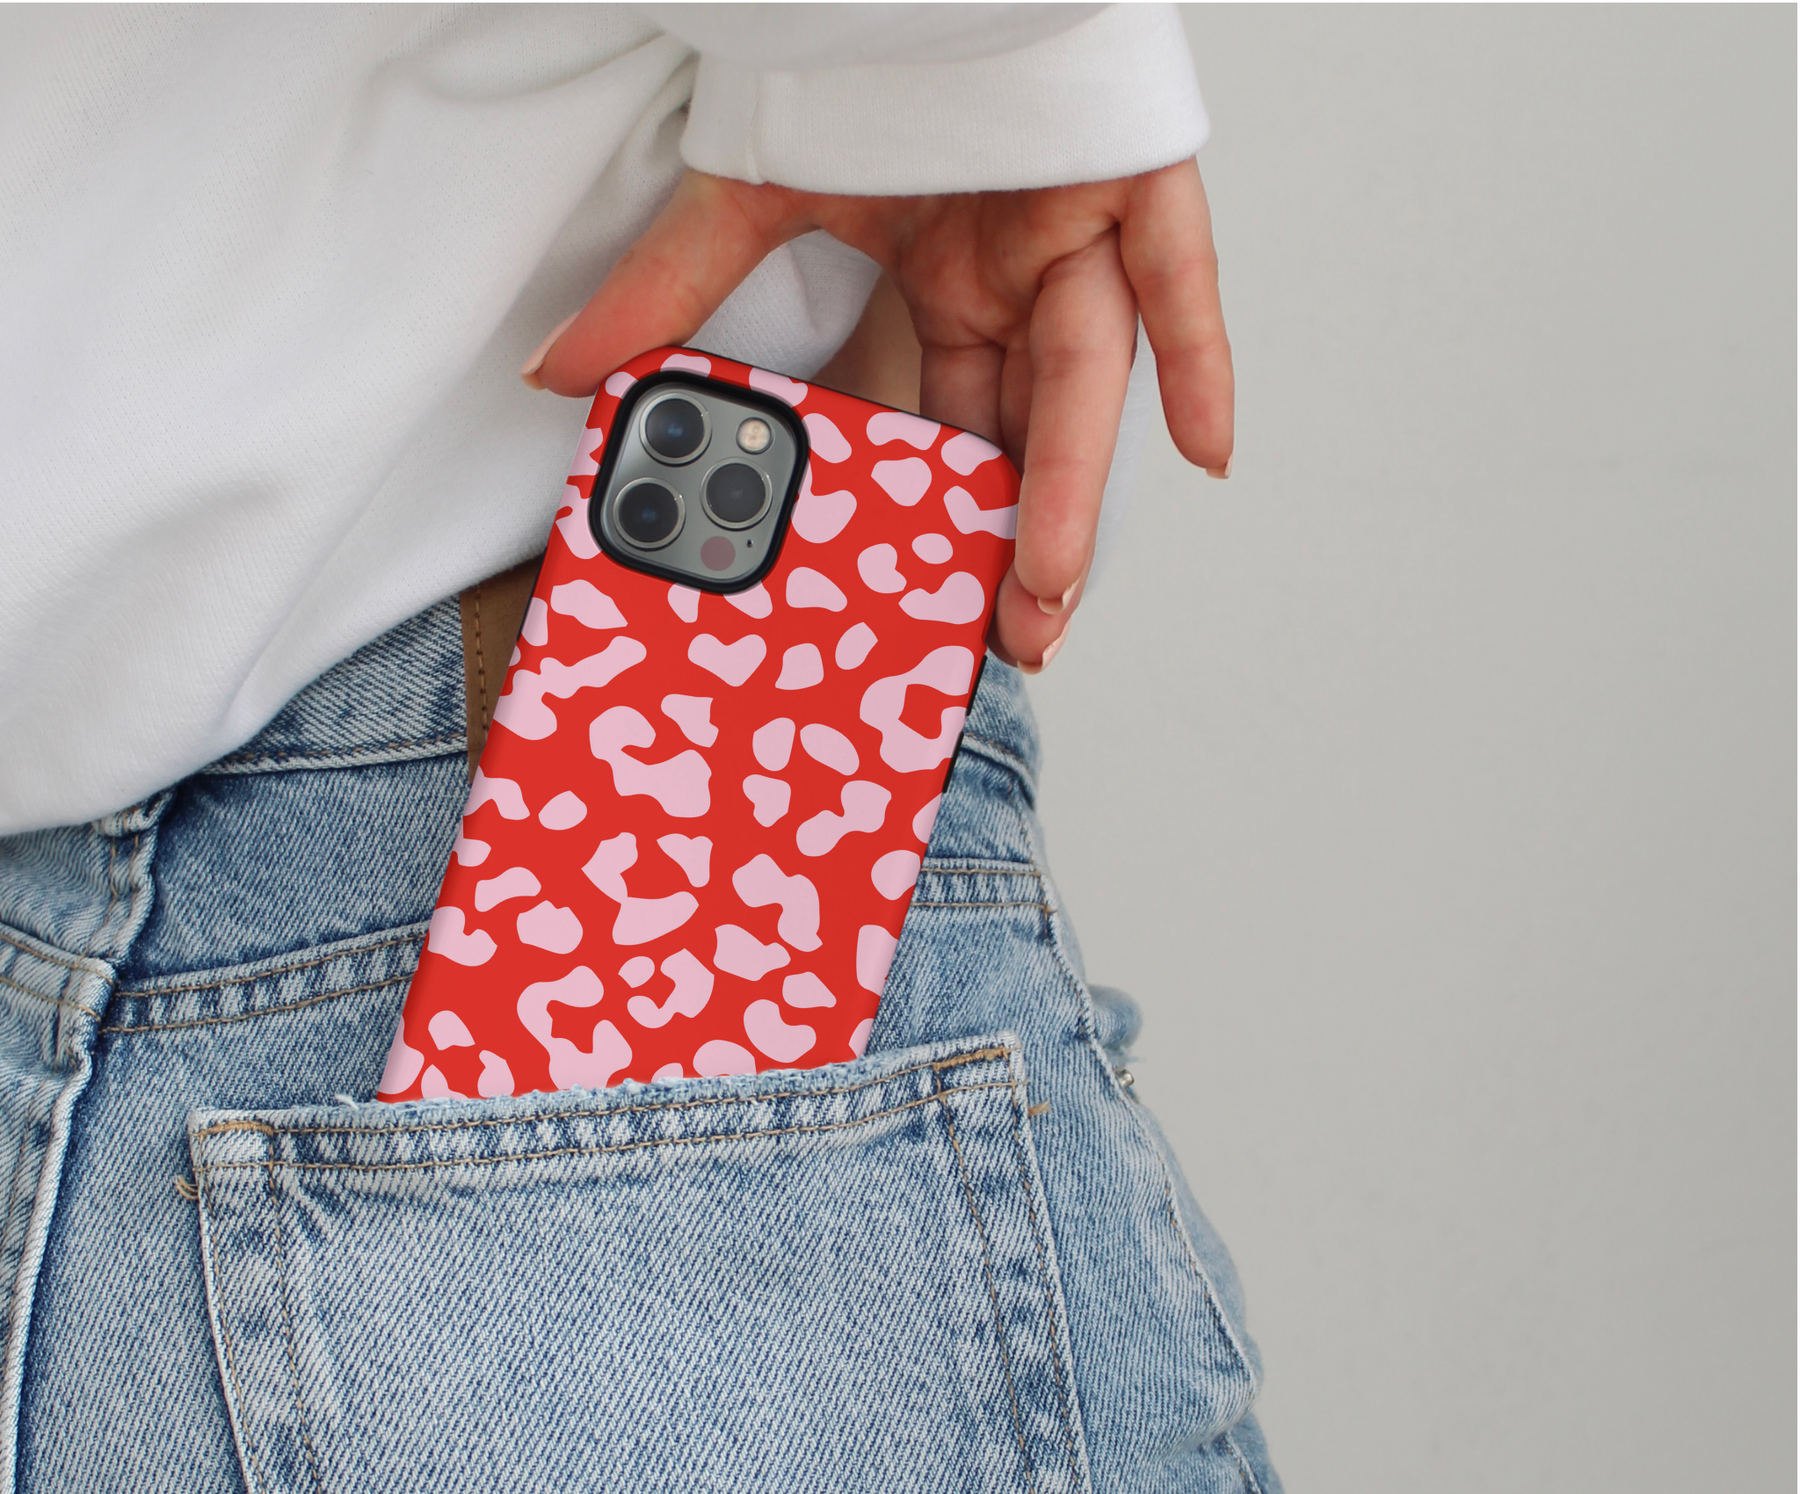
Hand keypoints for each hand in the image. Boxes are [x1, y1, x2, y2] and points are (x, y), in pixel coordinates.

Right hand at [526, 162, 1231, 670]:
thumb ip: (670, 289)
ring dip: (1075, 493)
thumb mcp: (752, 191)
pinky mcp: (1135, 180)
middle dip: (1014, 540)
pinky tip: (1206, 451)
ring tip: (1046, 595)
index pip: (952, 424)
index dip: (942, 512)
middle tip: (998, 639)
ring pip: (1087, 384)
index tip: (925, 600)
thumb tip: (564, 371)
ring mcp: (1081, 235)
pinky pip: (1177, 283)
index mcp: (952, 285)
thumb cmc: (865, 56)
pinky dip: (1195, 362)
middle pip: (1026, 431)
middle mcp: (1022, 278)